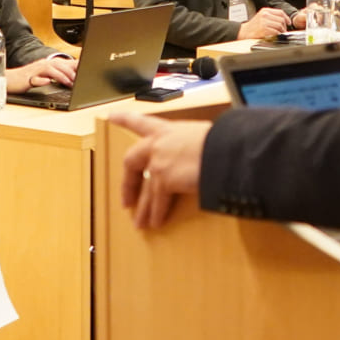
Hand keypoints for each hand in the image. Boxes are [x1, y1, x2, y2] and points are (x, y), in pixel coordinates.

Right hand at [8, 55, 75, 92]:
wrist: (10, 80)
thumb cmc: (27, 78)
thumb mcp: (44, 75)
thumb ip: (56, 74)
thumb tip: (72, 76)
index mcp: (47, 64)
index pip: (63, 62)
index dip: (75, 65)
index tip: (86, 69)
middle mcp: (42, 65)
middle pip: (59, 65)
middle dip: (70, 71)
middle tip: (80, 80)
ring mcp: (35, 71)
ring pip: (50, 70)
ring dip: (61, 76)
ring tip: (69, 83)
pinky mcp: (27, 79)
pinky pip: (36, 79)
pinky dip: (42, 80)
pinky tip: (47, 82)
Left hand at [113, 112, 212, 229]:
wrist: (227, 150)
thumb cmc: (223, 141)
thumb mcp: (202, 136)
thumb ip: (189, 145)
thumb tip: (195, 157)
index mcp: (169, 129)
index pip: (142, 121)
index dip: (126, 119)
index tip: (112, 116)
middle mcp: (159, 143)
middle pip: (131, 161)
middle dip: (127, 183)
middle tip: (125, 198)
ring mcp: (158, 162)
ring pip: (145, 190)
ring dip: (142, 209)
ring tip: (139, 222)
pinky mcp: (164, 179)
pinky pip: (158, 201)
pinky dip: (157, 213)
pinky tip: (156, 222)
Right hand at [238, 7, 290, 41]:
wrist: (244, 32)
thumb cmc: (253, 26)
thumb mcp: (261, 16)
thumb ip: (271, 16)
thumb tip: (284, 20)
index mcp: (265, 10)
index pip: (280, 12)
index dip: (286, 18)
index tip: (288, 22)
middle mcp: (265, 15)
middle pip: (281, 19)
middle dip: (284, 26)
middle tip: (283, 30)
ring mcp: (264, 22)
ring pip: (279, 26)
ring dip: (281, 31)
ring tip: (279, 34)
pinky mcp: (264, 30)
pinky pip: (276, 32)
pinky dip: (278, 35)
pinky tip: (275, 36)